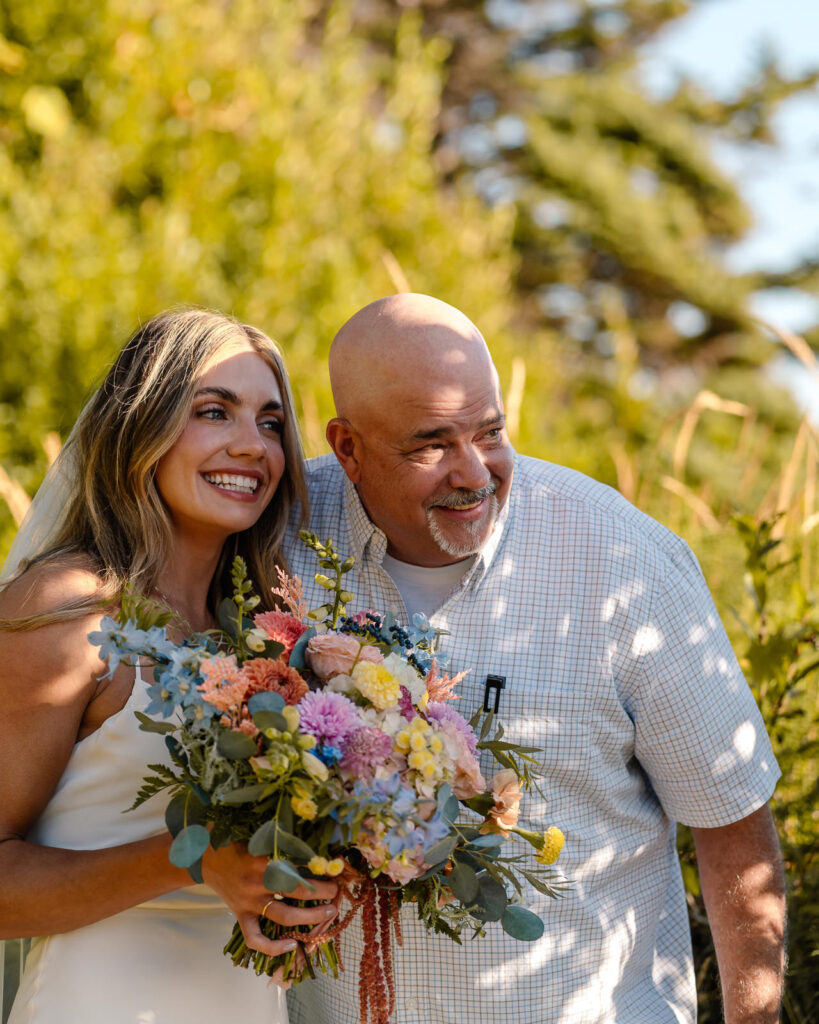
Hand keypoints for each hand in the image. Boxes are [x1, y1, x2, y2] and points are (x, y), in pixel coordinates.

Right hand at [201, 842, 338, 956]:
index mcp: (263, 859)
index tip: (335, 868)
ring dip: (310, 917)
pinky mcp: (241, 917)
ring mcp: (249, 903)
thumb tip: (314, 838)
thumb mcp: (258, 835)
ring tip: (329, 913)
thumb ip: (281, 839)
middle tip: (336, 892)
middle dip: (322, 893)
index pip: (298, 866)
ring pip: (284, 916)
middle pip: (297, 892)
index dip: (319, 869)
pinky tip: (293, 945)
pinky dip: (274, 948)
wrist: (206, 858)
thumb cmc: (237, 842)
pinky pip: (256, 939)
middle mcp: (257, 883)